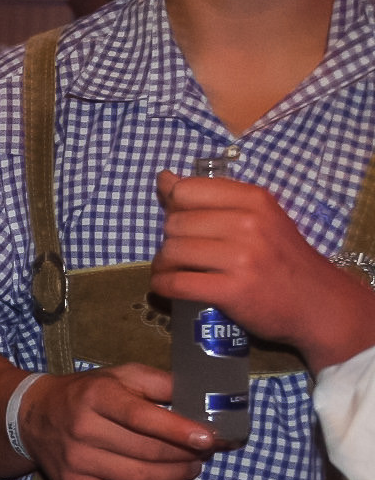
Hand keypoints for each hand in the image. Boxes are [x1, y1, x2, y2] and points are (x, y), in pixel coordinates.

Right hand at [18, 363, 213, 479]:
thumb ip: (160, 383)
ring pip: (139, 478)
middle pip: (146, 451)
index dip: (178, 430)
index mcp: (97, 396)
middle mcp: (83, 429)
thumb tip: (202, 399)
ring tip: (189, 468)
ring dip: (174, 477)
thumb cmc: (87, 393)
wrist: (33, 415)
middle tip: (204, 453)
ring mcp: (76, 461)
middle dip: (185, 455)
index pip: (141, 417)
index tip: (209, 439)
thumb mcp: (120, 376)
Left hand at [153, 171, 374, 369]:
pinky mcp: (233, 290)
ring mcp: (242, 258)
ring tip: (172, 271)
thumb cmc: (283, 258)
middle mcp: (249, 224)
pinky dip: (162, 286)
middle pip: (175, 223)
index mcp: (254, 199)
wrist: (317, 302)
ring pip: (172, 252)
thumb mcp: (258, 218)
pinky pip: (177, 283)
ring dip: (163, 265)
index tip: (183, 223)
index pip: (187, 190)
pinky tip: (166, 287)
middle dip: (169, 239)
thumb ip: (213, 199)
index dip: (174, 207)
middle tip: (180, 253)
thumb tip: (164, 178)